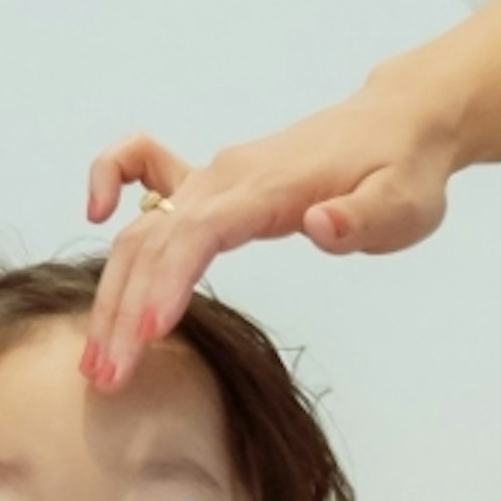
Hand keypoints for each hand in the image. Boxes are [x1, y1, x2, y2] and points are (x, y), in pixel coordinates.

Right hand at [80, 0, 500, 386]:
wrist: (399, 123)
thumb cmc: (402, 171)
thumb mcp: (403, 206)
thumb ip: (361, 218)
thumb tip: (319, 224)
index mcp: (267, 188)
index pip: (198, 234)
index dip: (167, 283)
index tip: (147, 337)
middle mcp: (226, 177)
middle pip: (154, 239)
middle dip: (124, 309)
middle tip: (109, 377)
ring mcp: (213, 175)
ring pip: (143, 227)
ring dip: (113, 289)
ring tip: (100, 358)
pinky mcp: (211, 179)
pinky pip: (144, 167)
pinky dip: (111, 178)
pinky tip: (96, 211)